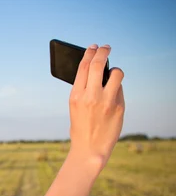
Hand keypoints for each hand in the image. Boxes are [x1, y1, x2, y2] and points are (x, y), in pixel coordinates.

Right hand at [68, 44, 124, 170]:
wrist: (89, 149)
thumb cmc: (81, 128)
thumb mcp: (76, 107)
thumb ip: (84, 90)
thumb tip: (97, 72)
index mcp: (76, 96)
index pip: (83, 67)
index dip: (89, 53)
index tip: (93, 47)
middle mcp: (91, 96)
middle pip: (99, 64)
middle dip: (104, 52)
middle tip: (106, 47)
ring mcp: (106, 101)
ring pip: (116, 74)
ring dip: (115, 71)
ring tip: (113, 74)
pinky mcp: (119, 107)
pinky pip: (120, 89)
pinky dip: (117, 88)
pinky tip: (114, 94)